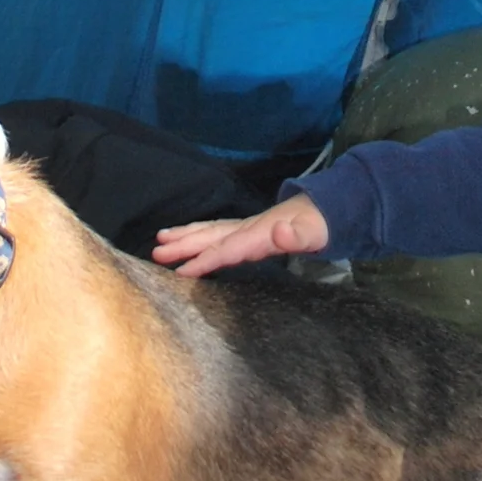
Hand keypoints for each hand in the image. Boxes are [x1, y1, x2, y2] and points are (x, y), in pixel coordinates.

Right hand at [152, 195, 331, 275]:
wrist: (325, 210)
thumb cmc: (318, 227)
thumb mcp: (314, 233)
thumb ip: (296, 235)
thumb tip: (278, 231)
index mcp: (260, 234)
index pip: (227, 249)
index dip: (205, 260)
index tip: (182, 271)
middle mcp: (248, 229)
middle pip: (211, 237)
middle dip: (184, 244)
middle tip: (156, 252)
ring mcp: (246, 228)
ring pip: (210, 231)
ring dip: (186, 236)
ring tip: (159, 240)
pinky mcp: (247, 231)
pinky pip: (216, 232)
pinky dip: (199, 234)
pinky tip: (187, 239)